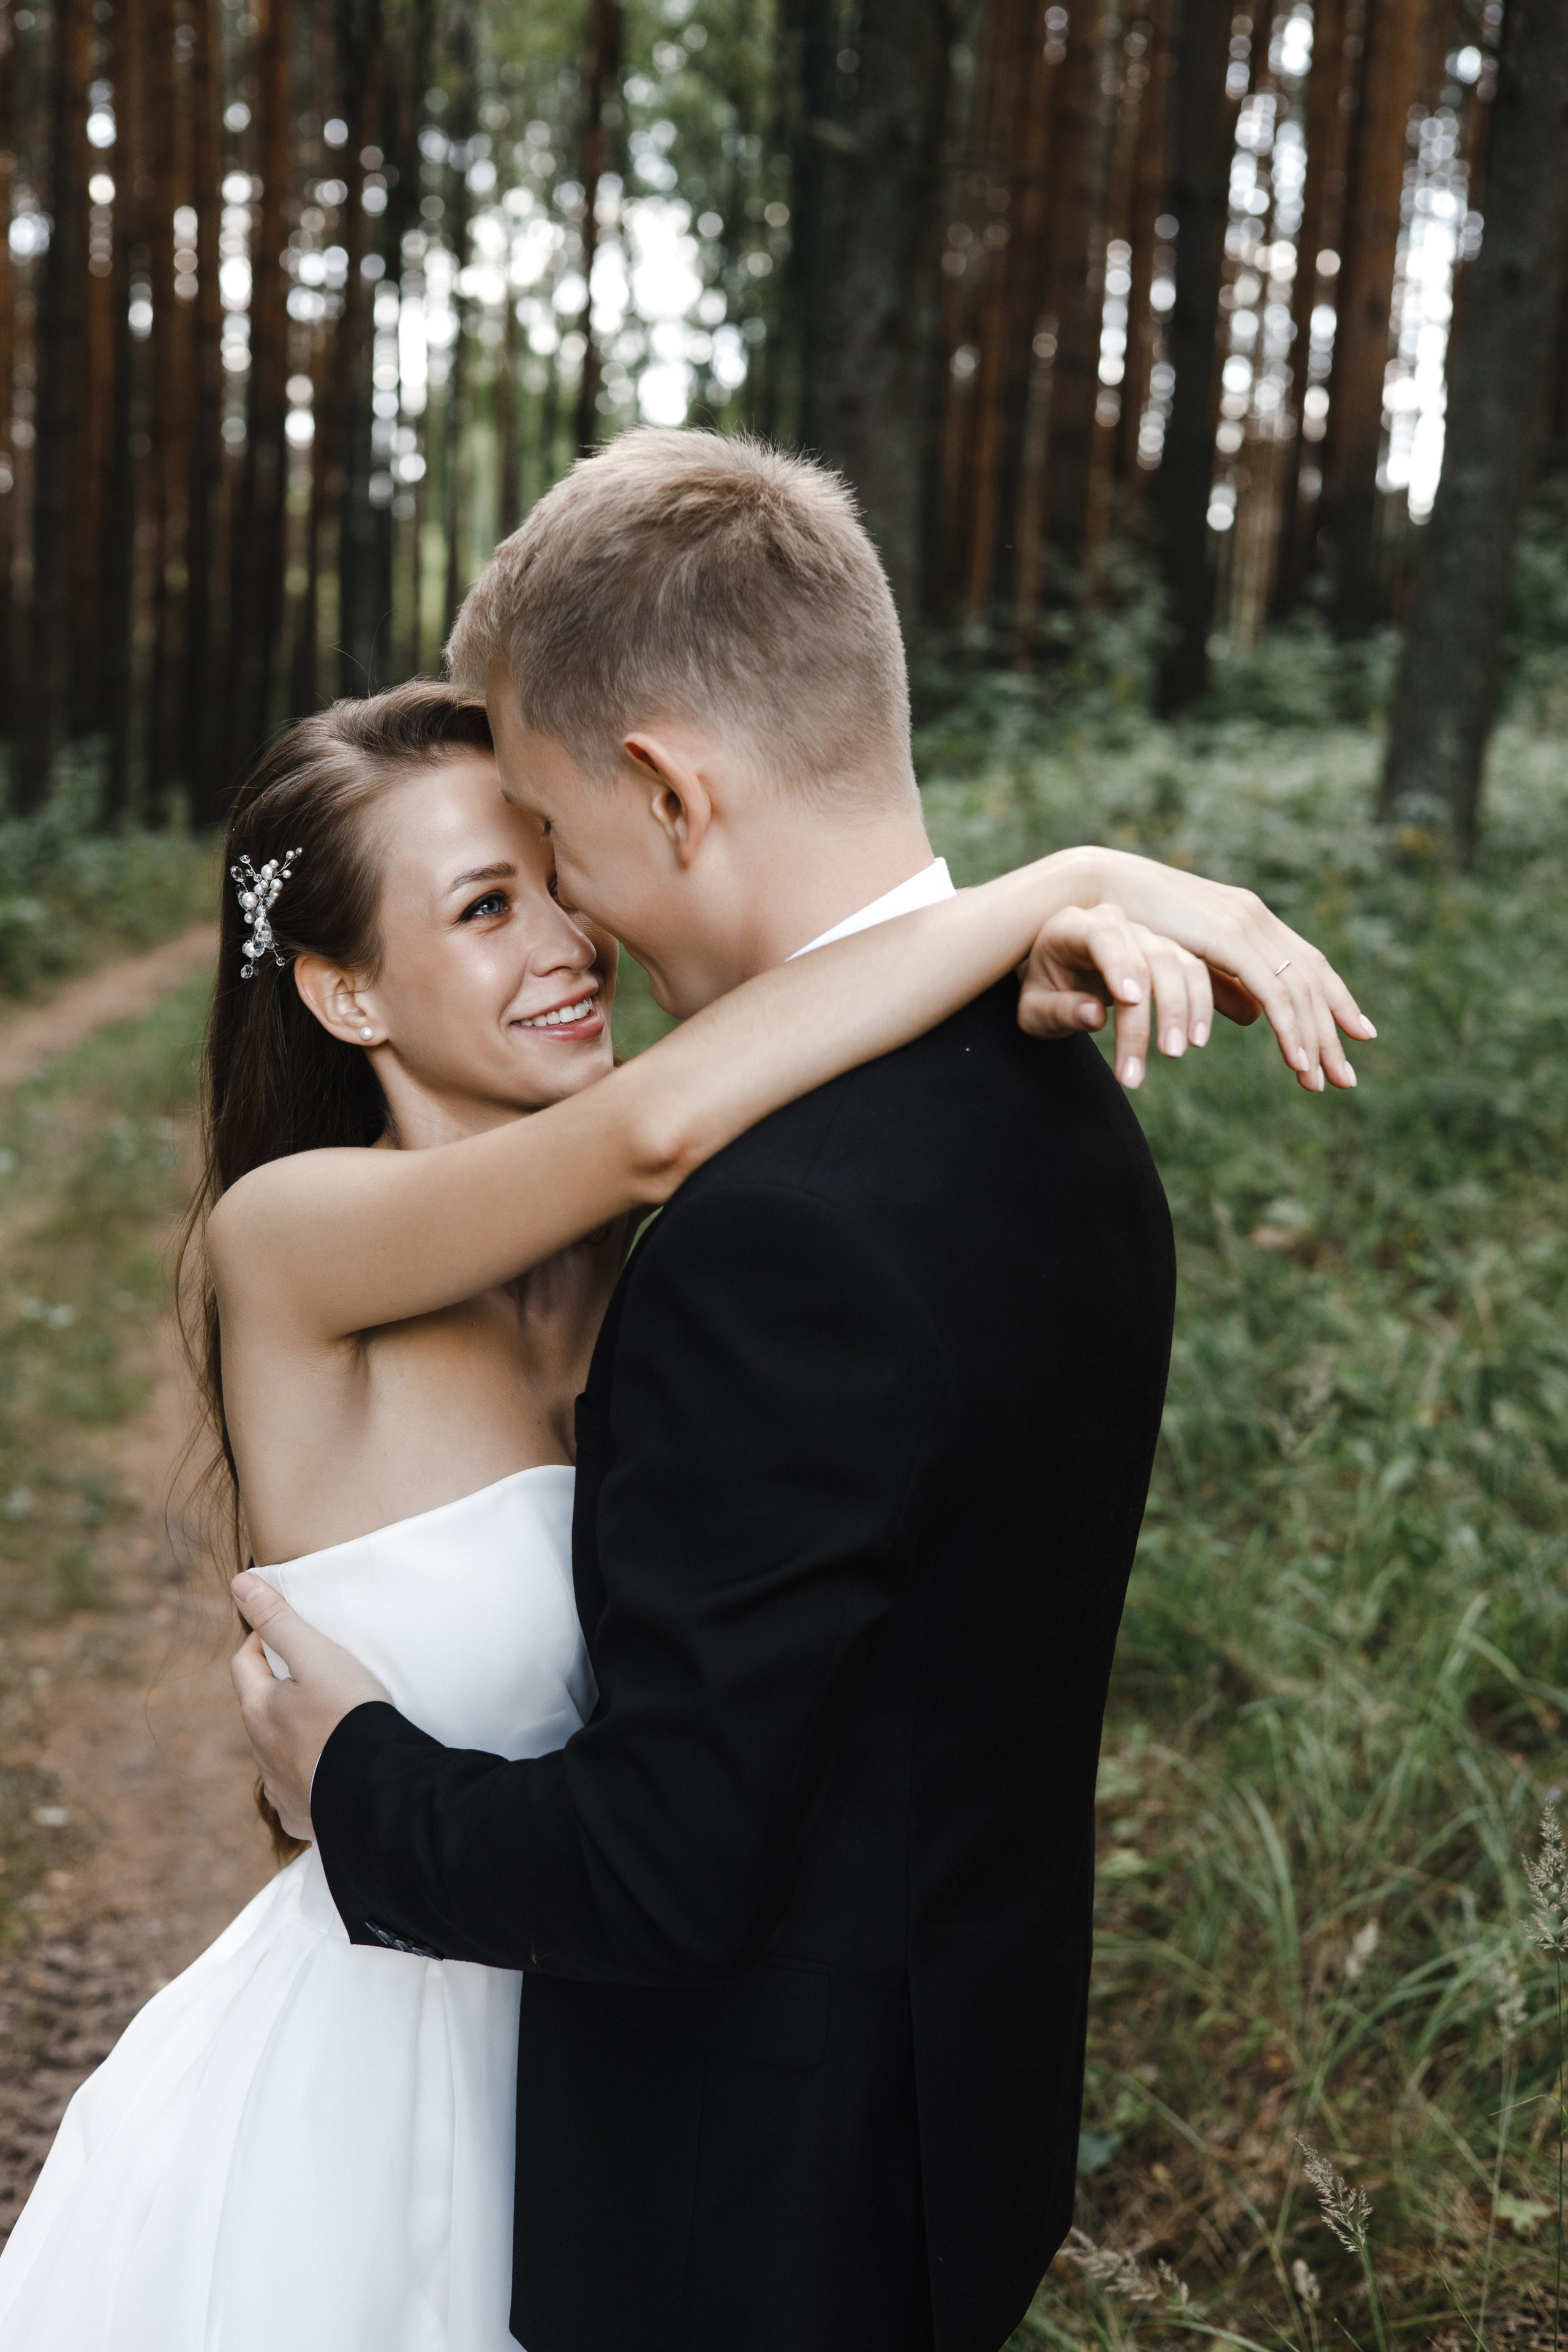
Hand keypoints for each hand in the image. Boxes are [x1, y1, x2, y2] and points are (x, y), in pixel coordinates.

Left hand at [230, 1573, 391, 1841]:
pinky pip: (298, 1788)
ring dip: (293, 1731)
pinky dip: (309, 1773)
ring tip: (329, 1719)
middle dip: (280, 1686)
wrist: (377, 1790)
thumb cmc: (348, 1716)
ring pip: (277, 1749)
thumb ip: (279, 1619)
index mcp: (258, 1710)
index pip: (244, 1662)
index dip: (262, 1639)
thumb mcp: (317, 1656)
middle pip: (260, 1706)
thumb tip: (239, 1583)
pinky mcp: (303, 1814)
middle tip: (316, 1671)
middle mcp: (260, 1752)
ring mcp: (280, 1788)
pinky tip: (332, 1767)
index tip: (290, 1630)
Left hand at [1015, 903, 1213, 1087]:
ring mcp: (1144, 935)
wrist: (1058, 978)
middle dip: (1160, 1006)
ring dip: (1184, 1009)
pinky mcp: (1166, 952)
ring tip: (1176, 1052)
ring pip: (1177, 963)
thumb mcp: (1034, 1010)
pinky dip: (1199, 1005)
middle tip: (1166, 1053)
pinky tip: (1196, 1039)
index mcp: (1072, 927)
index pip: (1102, 937)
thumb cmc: (1043, 992)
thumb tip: (1095, 1016)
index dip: (1119, 965)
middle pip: (1148, 956)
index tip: (1131, 1000)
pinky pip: (1193, 972)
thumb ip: (1058, 1011)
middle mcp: (1113, 922)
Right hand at [1049, 847, 1375, 1091]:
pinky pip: (1271, 990)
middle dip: (1333, 1031)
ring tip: (1318, 1082)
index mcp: (1250, 920)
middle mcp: (1256, 919)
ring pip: (1298, 990)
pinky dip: (1288, 1028)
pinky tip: (1296, 1061)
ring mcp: (1245, 926)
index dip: (1336, 1000)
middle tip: (1346, 1079)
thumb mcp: (1189, 960)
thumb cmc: (1133, 922)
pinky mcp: (1228, 939)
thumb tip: (1256, 1017)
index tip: (1359, 1035)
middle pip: (1312, 980)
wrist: (1098, 888)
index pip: (1308, 964)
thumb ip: (1224, 985)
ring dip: (1313, 1040)